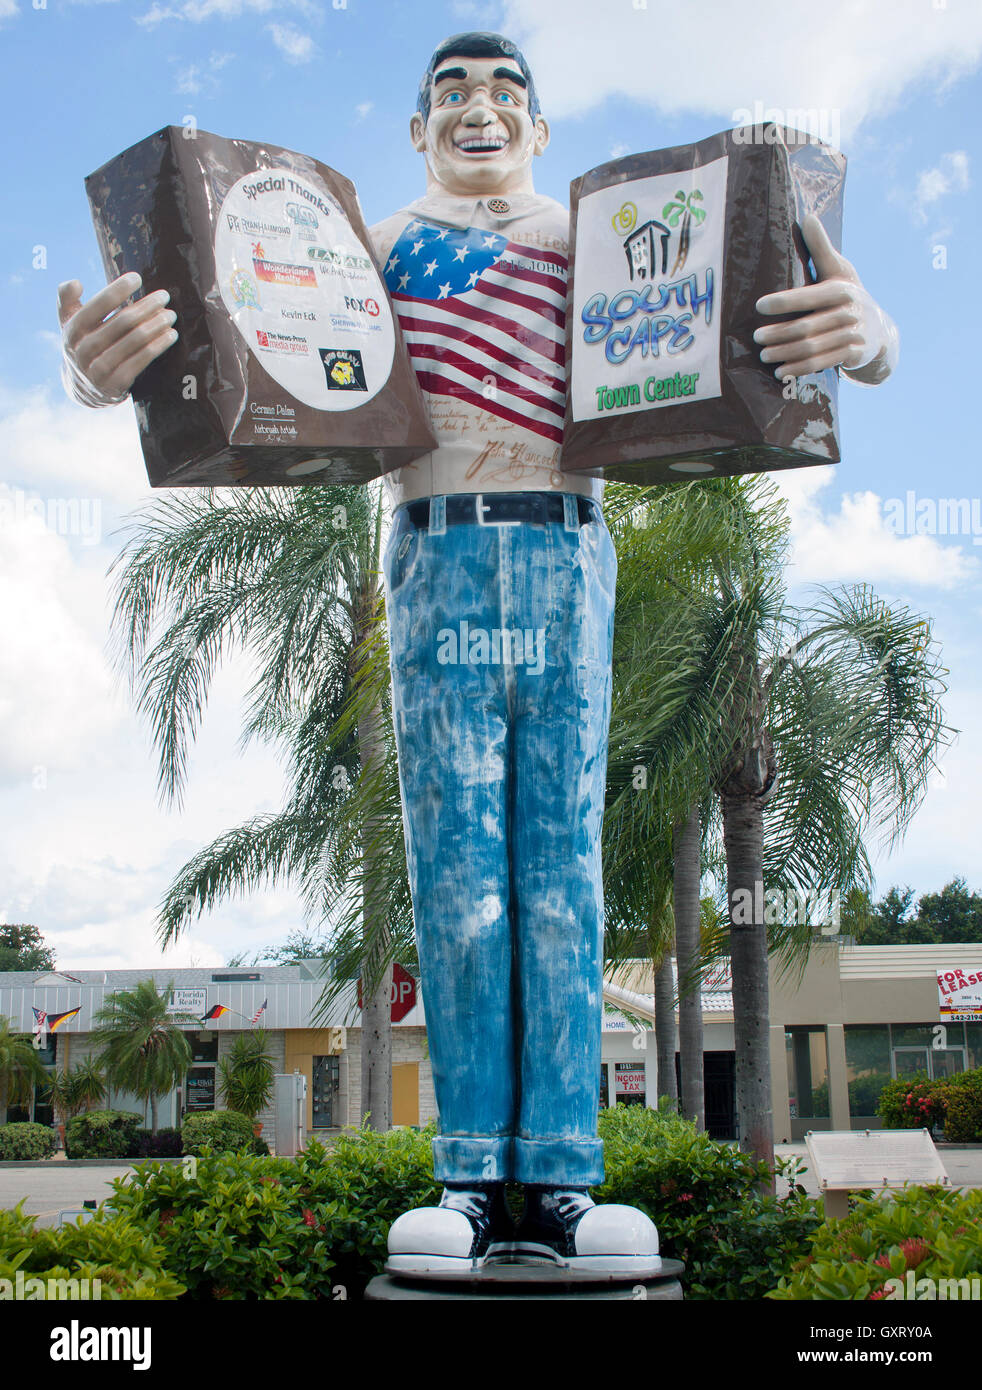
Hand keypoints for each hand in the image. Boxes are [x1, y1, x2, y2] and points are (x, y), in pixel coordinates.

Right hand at [58, 272, 178, 405]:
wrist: (84, 389)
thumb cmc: (82, 345)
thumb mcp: (69, 323)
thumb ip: (66, 299)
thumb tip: (74, 282)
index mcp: (72, 330)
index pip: (97, 306)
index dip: (117, 290)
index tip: (137, 278)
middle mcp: (84, 350)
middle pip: (122, 323)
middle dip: (146, 307)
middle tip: (164, 296)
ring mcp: (100, 370)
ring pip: (135, 342)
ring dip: (156, 325)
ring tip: (170, 315)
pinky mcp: (116, 384)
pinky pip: (142, 361)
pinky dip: (158, 346)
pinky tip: (170, 335)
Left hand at [753, 214, 897, 384]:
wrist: (879, 330)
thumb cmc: (849, 296)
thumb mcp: (839, 270)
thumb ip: (821, 248)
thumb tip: (807, 217)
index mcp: (842, 290)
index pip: (809, 296)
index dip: (784, 302)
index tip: (758, 306)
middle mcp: (849, 312)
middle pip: (807, 326)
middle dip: (779, 333)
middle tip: (757, 337)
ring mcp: (853, 335)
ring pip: (812, 347)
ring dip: (785, 353)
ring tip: (764, 355)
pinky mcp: (852, 354)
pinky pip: (821, 363)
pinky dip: (799, 368)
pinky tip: (781, 371)